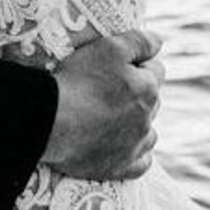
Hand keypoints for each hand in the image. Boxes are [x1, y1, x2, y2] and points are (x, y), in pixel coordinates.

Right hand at [41, 30, 164, 179]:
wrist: (50, 121)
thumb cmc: (78, 80)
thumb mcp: (109, 47)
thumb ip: (139, 42)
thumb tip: (159, 43)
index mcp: (148, 89)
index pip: (156, 70)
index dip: (138, 64)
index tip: (117, 65)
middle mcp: (147, 119)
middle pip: (151, 101)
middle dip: (138, 93)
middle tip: (108, 89)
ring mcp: (135, 146)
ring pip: (149, 132)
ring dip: (139, 124)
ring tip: (114, 117)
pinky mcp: (120, 168)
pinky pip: (141, 163)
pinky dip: (136, 153)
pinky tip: (124, 146)